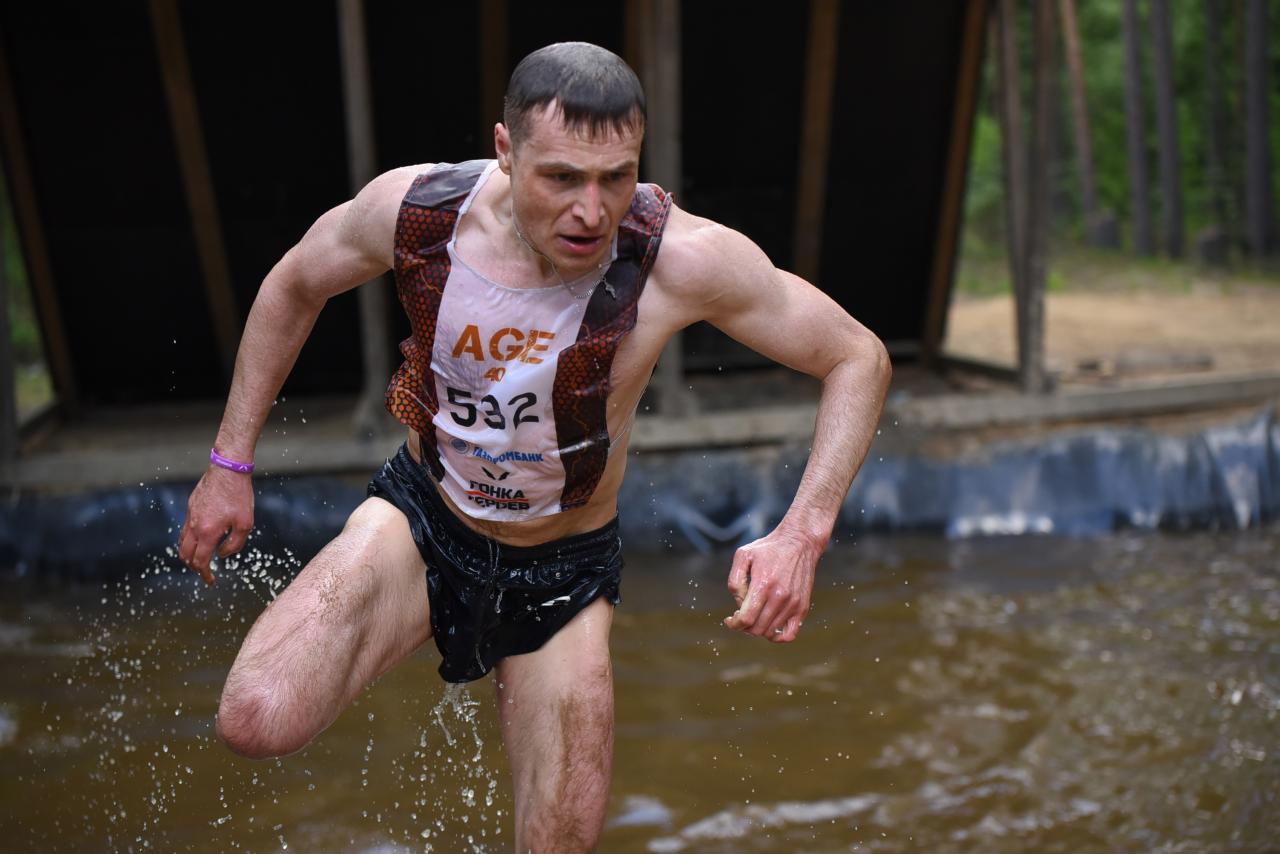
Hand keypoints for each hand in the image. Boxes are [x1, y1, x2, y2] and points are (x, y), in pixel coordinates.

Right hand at [178, 466, 253, 584]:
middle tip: (205, 572)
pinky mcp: (191, 506)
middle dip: (194, 567)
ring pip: (182, 542)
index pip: (200, 561)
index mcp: (207, 532)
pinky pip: (185, 528)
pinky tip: (202, 538)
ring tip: (202, 557)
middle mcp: (194, 526)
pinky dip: (190, 539)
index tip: (211, 581)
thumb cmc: (239, 496)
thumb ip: (234, 544)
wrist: (228, 469)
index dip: (205, 574)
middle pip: (185, 555)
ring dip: (189, 554)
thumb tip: (222, 555)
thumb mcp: (245, 523)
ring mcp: (190, 515)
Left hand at [723, 528, 822, 642]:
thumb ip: (735, 580)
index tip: (730, 620)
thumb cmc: (768, 548)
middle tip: (740, 617)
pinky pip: (790, 634)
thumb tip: (738, 604)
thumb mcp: (743, 555)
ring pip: (770, 632)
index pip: (746, 618)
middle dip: (743, 627)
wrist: (799, 542)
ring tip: (754, 617)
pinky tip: (769, 629)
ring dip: (757, 630)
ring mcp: (793, 603)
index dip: (734, 624)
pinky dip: (778, 638)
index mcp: (763, 584)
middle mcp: (780, 596)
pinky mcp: (802, 607)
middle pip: (757, 629)